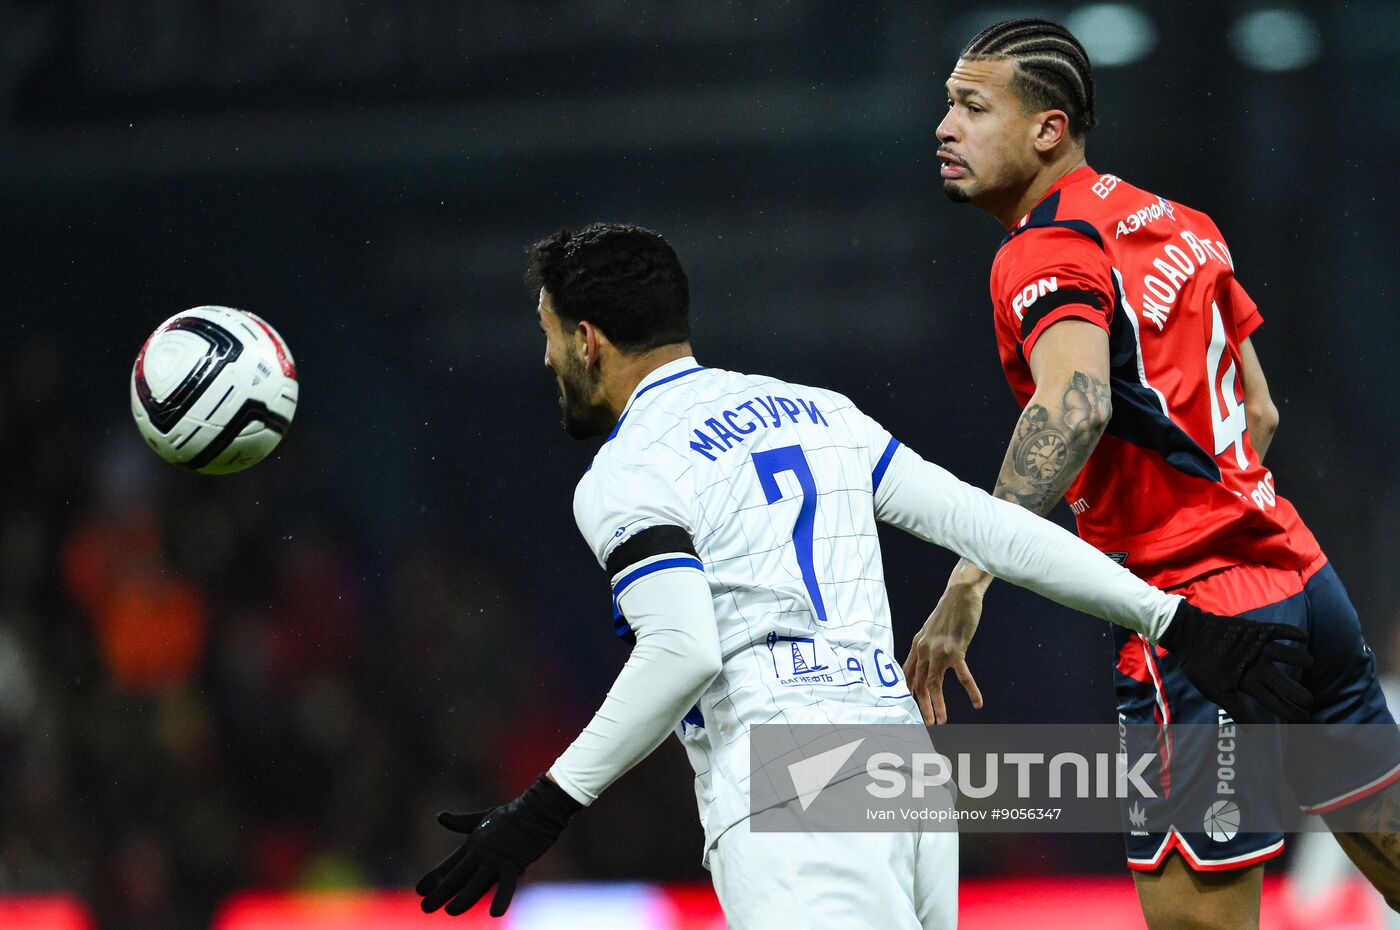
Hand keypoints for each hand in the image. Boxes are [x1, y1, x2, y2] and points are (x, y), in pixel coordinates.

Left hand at [417, 774, 581, 916]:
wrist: (536, 810)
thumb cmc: (511, 814)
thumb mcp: (482, 817)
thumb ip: (460, 821)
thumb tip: (439, 816)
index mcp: (473, 844)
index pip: (449, 864)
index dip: (433, 877)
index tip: (420, 889)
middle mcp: (480, 853)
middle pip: (457, 877)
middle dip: (440, 893)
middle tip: (425, 908)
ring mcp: (496, 860)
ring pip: (476, 884)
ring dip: (463, 899)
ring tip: (450, 912)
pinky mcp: (514, 864)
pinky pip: (506, 886)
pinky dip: (501, 899)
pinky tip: (495, 914)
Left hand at [904, 569, 988, 724]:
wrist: (960, 593)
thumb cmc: (949, 612)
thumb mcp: (930, 630)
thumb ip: (927, 646)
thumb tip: (927, 662)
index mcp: (917, 646)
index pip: (908, 675)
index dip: (909, 694)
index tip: (912, 709)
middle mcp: (923, 650)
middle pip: (919, 684)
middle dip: (923, 706)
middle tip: (928, 722)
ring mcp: (938, 650)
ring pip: (934, 684)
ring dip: (938, 705)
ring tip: (942, 720)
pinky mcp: (955, 649)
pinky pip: (962, 675)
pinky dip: (971, 690)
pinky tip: (977, 703)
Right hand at [1157, 600, 1312, 723]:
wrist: (1189, 637)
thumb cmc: (1201, 667)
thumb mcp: (1217, 693)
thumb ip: (1237, 711)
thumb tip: (1254, 734)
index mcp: (1249, 683)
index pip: (1273, 700)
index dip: (1288, 710)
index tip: (1303, 719)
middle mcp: (1257, 667)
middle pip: (1281, 682)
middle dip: (1295, 692)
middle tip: (1309, 701)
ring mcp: (1258, 649)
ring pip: (1283, 655)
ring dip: (1296, 657)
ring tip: (1309, 662)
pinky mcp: (1256, 631)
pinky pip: (1277, 631)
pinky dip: (1289, 632)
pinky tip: (1302, 636)